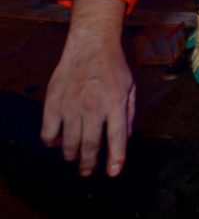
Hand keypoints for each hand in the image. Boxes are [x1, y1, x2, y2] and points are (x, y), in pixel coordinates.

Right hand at [41, 0, 134, 176]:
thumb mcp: (130, 88)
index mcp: (115, 103)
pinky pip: (48, 133)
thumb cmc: (113, 67)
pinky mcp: (53, 103)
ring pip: (68, 144)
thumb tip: (126, 138)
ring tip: (74, 158)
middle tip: (87, 171)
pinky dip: (52, 142)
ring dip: (71, 155)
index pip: (117, 137)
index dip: (115, 158)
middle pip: (89, 145)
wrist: (90, 46)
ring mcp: (71, 105)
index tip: (113, 173)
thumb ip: (129, 114)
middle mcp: (93, 106)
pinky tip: (58, 141)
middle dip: (89, 163)